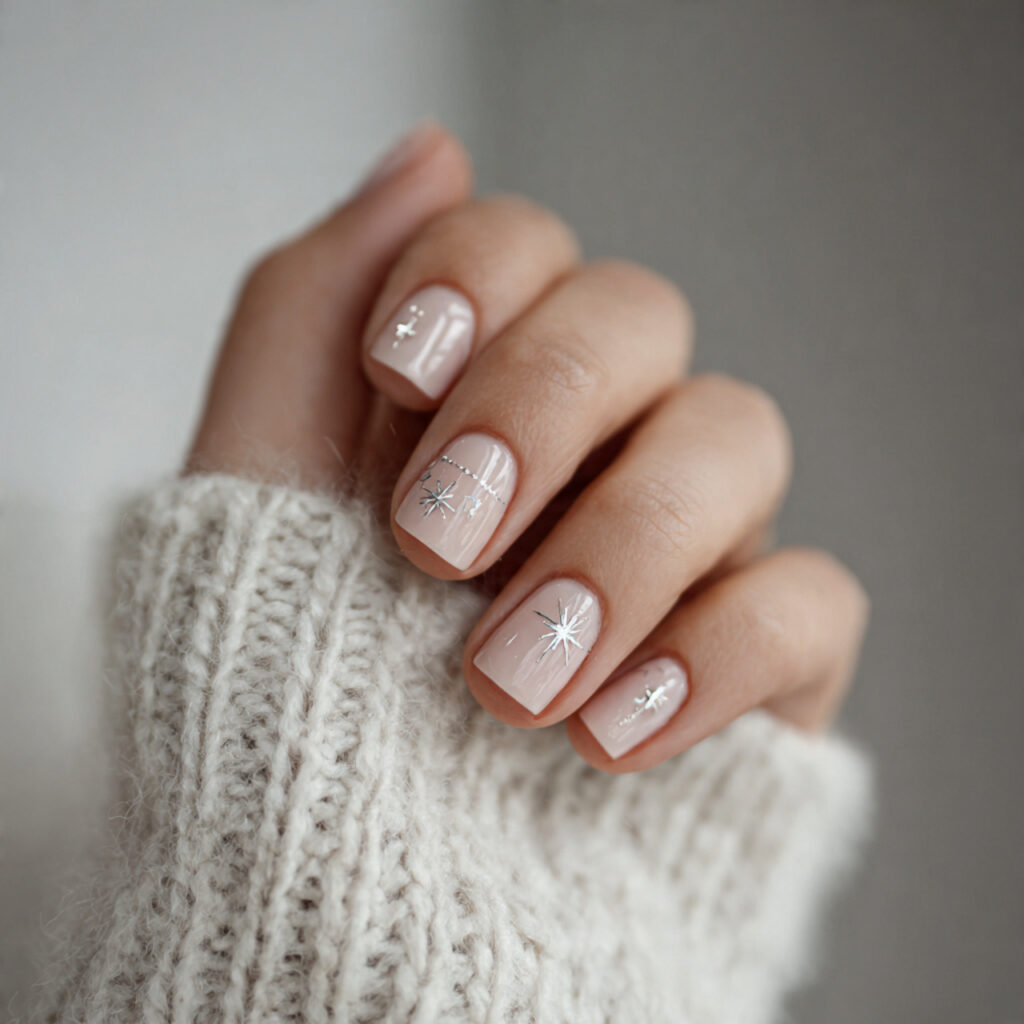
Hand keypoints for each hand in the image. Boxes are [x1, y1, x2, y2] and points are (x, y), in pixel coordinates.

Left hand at [188, 124, 867, 771]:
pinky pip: (810, 599)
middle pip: (639, 317)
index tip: (393, 372)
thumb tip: (432, 151)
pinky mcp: (756, 648)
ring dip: (618, 550)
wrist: (345, 877)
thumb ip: (312, 304)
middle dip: (540, 408)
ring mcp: (684, 535)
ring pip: (736, 437)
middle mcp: (593, 436)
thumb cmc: (288, 679)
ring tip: (504, 683)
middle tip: (433, 547)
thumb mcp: (250, 486)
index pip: (522, 244)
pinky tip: (609, 741)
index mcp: (475, 381)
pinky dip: (716, 656)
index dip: (473, 274)